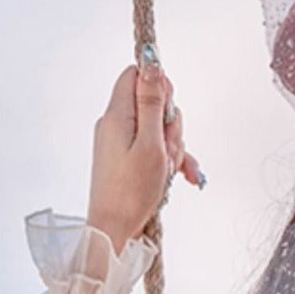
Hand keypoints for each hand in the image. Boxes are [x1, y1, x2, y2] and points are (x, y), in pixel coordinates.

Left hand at [86, 53, 203, 254]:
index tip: (168, 113)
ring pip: (157, 130)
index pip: (135, 76)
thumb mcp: (150, 143)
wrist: (112, 230)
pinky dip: (168, 160)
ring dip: (173, 148)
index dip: (159, 87)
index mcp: (118, 115)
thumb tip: (151, 64)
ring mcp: (120, 142)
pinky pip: (153, 149)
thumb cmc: (131, 192)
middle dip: (170, 126)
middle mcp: (115, 124)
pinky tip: (182, 177)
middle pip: (151, 104)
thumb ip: (152, 103)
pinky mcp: (125, 158)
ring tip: (171, 171)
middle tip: (169, 150)